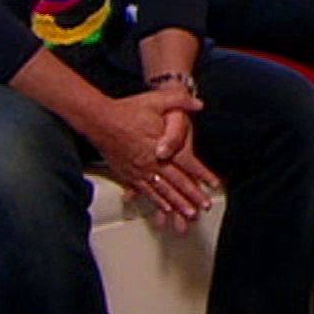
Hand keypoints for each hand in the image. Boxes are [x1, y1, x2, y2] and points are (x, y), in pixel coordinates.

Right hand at [87, 88, 210, 228]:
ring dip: (176, 203)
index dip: (201, 175)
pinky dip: (156, 201)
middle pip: (176, 183)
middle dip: (192, 196)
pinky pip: (145, 191)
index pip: (187, 164)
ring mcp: (139, 170)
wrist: (99, 119)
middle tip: (204, 207)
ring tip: (188, 214)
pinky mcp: (127, 174)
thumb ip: (180, 100)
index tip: (214, 184)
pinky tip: (163, 208)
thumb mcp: (157, 100)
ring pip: (162, 191)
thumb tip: (198, 104)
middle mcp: (151, 162)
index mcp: (162, 147)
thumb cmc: (128, 110)